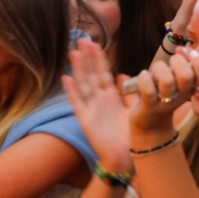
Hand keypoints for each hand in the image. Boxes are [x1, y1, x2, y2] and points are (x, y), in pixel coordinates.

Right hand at [62, 39, 134, 174]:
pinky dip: (71, 91)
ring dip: (78, 69)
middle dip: (87, 58)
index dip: (99, 59)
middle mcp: (99, 101)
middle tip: (83, 39)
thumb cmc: (130, 136)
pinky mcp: (85, 121)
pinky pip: (77, 103)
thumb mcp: (133, 110)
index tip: (95, 43)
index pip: (103, 73)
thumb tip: (124, 75)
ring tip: (74, 52)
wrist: (126, 158)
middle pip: (91, 75)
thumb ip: (129, 93)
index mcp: (110, 97)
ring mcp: (91, 109)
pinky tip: (66, 78)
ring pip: (83, 85)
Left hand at [124, 49, 198, 137]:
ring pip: (167, 81)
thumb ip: (182, 65)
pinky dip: (144, 78)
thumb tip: (181, 50)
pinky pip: (148, 90)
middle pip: (186, 75)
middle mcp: (182, 96)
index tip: (189, 53)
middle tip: (171, 62)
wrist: (151, 123)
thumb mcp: (177, 81)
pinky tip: (143, 75)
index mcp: (192, 88)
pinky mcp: (150, 106)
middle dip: (177, 62)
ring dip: (159, 69)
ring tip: (155, 70)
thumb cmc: (165, 94)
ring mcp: (166, 102)